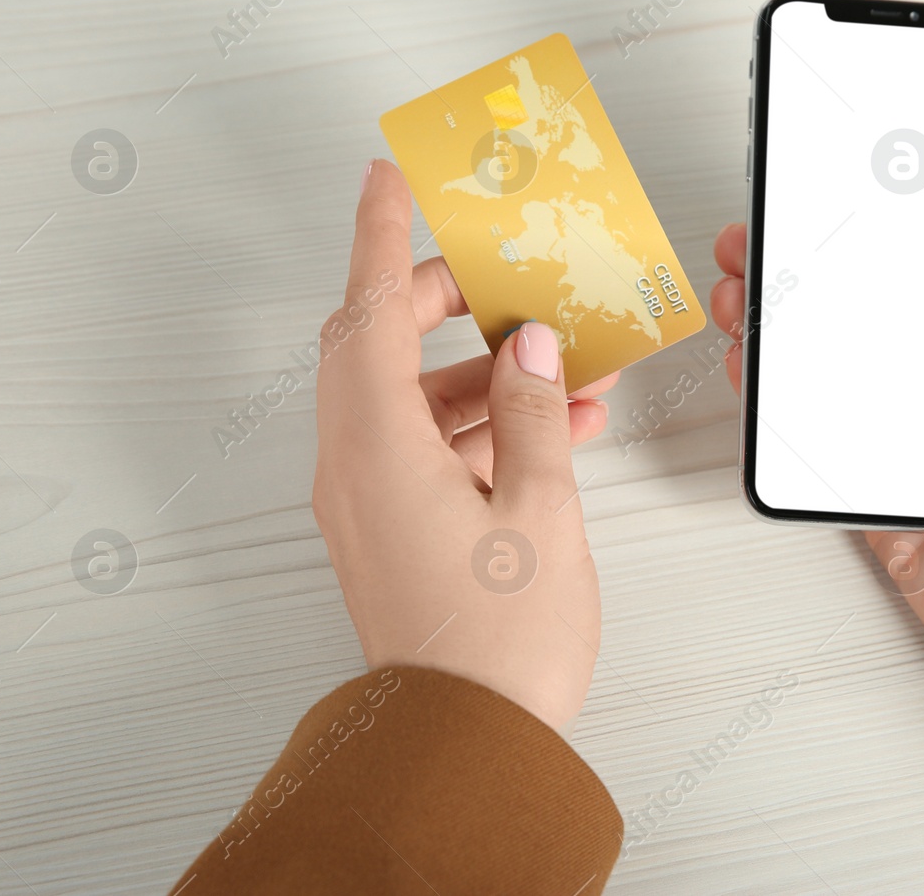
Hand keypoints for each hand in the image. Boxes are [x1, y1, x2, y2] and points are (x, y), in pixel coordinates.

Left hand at [311, 159, 616, 730]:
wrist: (467, 745)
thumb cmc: (499, 640)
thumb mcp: (540, 507)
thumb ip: (535, 410)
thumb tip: (528, 346)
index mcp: (377, 446)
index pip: (367, 310)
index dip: (380, 237)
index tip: (386, 180)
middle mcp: (356, 468)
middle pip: (381, 348)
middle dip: (444, 307)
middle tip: (500, 281)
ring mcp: (371, 504)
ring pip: (415, 402)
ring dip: (486, 377)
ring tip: (567, 367)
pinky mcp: (394, 534)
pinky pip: (432, 452)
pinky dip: (486, 429)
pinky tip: (560, 429)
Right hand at [711, 207, 923, 780]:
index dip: (886, 238)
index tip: (837, 197)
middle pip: (871, 324)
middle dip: (810, 281)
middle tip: (758, 245)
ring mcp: (917, 457)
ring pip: (834, 383)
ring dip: (784, 341)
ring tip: (739, 300)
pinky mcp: (885, 510)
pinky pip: (821, 459)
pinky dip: (780, 424)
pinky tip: (754, 382)